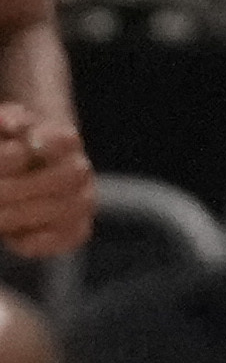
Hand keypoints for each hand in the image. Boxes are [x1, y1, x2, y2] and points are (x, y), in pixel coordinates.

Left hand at [0, 106, 91, 259]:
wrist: (27, 176)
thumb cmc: (10, 147)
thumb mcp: (5, 128)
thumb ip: (9, 120)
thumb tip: (13, 126)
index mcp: (64, 141)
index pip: (67, 139)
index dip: (52, 142)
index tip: (30, 143)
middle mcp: (79, 170)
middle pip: (69, 175)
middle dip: (21, 188)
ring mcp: (82, 202)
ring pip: (63, 209)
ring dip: (19, 215)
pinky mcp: (76, 231)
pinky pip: (64, 239)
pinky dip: (37, 241)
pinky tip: (13, 236)